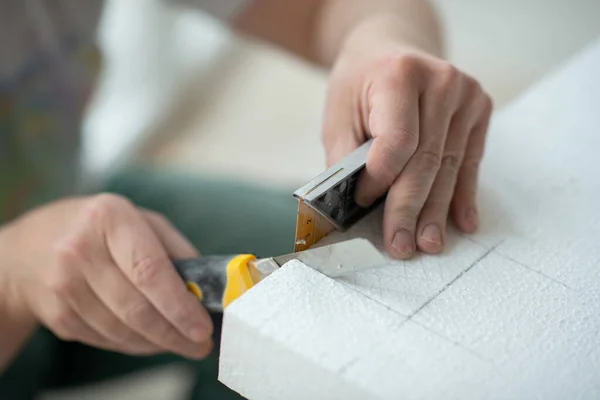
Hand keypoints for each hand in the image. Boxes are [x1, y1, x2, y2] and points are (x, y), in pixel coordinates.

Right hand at [0, 194, 212, 358]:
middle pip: (136, 308)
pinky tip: (150, 338)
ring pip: (121, 330)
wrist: (29, 248)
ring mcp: (62, 284)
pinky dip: (134, 344)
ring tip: (179, 343)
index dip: (179, 306)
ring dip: (157, 343)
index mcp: (109, 217)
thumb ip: (175, 250)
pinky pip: (105, 339)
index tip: (202, 328)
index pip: (149, 270)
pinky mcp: (56, 313)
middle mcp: (80, 249)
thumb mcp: (140, 220)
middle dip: (175, 334)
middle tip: (199, 345)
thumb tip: (206, 290)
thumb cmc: (100, 230)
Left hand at [322, 24, 492, 258]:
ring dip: (437, 211)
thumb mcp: (338, 114)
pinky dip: (462, 195)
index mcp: (399, 75)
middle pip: (426, 160)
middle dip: (410, 209)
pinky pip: (469, 162)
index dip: (380, 180)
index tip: (364, 204)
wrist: (389, 49)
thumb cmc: (359, 84)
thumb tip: (351, 208)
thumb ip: (345, 159)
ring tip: (428, 243)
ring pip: (449, 167)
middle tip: (401, 245)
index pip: (397, 142)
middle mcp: (441, 81)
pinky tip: (461, 222)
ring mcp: (466, 95)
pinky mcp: (480, 110)